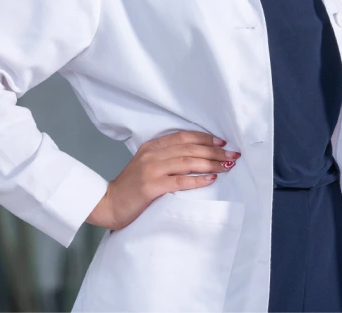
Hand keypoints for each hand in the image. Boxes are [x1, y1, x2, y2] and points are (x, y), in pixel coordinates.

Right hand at [86, 130, 240, 230]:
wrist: (108, 204)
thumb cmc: (132, 187)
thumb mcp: (147, 164)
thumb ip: (166, 156)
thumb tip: (198, 154)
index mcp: (152, 146)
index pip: (183, 136)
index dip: (205, 137)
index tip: (222, 141)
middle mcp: (152, 155)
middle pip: (190, 148)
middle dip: (214, 150)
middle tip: (233, 154)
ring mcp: (151, 170)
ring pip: (188, 162)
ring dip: (211, 163)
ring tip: (227, 165)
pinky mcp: (151, 187)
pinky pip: (180, 181)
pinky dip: (198, 179)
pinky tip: (211, 178)